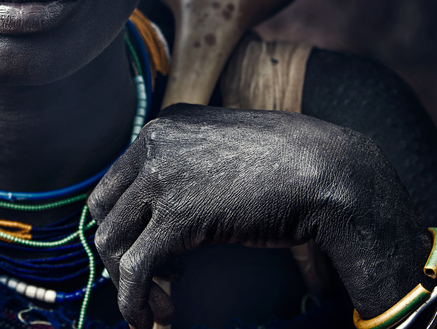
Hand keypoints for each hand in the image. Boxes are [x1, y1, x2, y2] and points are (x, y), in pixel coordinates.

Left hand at [88, 104, 428, 327]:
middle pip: (105, 213)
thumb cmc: (292, 165)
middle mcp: (154, 145)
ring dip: (129, 284)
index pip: (115, 183)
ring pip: (112, 242)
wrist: (331, 169)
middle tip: (156, 285)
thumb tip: (182, 219)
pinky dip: (134, 300)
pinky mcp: (177, 215)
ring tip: (161, 308)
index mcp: (164, 128)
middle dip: (121, 256)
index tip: (150, 255)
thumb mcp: (227, 154)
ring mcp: (161, 177)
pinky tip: (152, 319)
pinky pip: (135, 268)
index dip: (126, 226)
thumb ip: (196, 172)